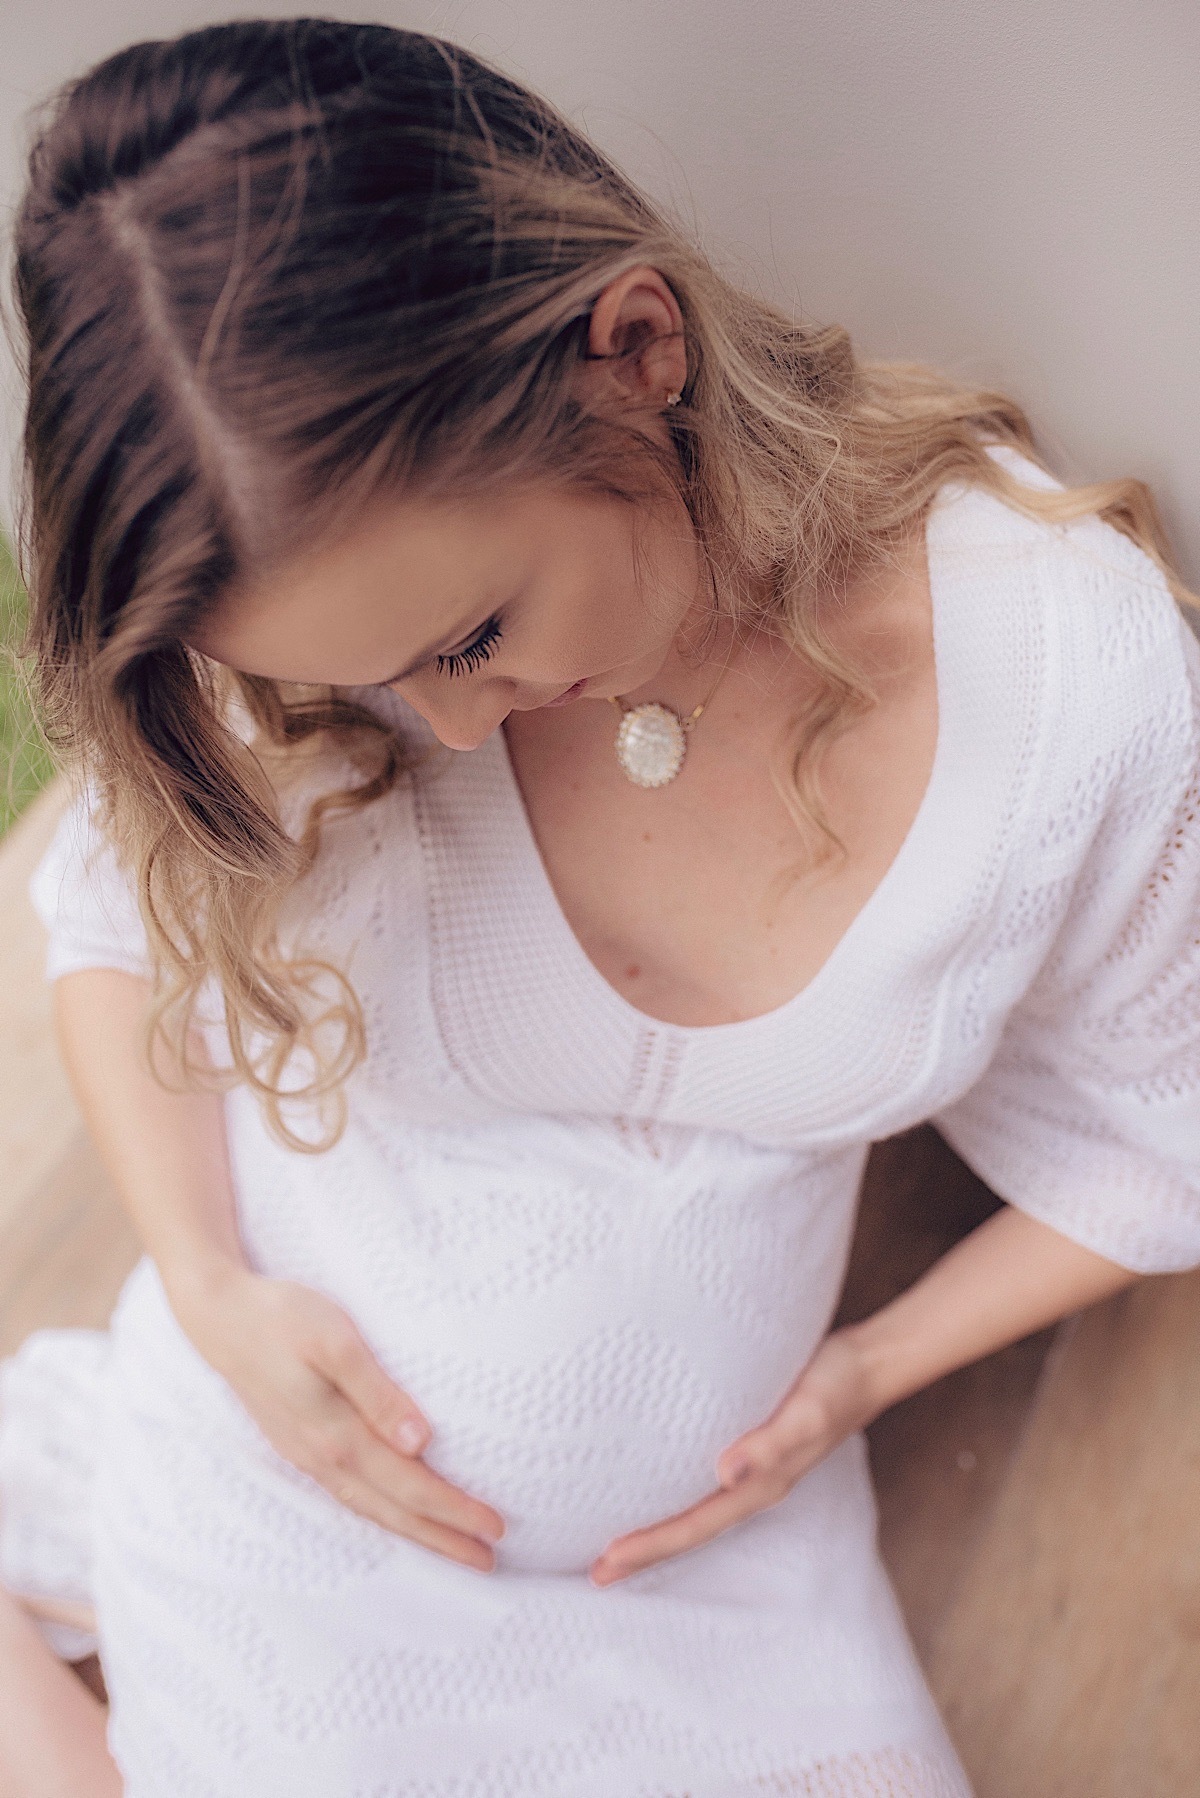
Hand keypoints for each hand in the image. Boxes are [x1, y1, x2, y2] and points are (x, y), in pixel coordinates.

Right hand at [167, 1261, 505, 1570]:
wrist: (218, 1316)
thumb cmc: (283, 1316)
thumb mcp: (335, 1339)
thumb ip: (377, 1391)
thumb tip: (419, 1442)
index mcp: (337, 1434)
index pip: (410, 1485)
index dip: (454, 1509)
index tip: (495, 1527)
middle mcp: (321, 1456)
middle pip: (393, 1510)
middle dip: (442, 1537)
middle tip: (489, 1560)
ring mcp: (305, 1455)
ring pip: (369, 1508)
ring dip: (413, 1531)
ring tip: (452, 1547)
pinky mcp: (297, 1444)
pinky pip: (348, 1494)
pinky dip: (380, 1513)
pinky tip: (393, 1513)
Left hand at [589, 1327, 877, 1586]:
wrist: (867, 1364)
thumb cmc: (836, 1384)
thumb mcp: (806, 1411)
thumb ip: (769, 1443)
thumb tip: (724, 1472)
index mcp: (761, 1486)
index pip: (693, 1525)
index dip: (649, 1545)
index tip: (606, 1560)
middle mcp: (752, 1485)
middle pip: (688, 1529)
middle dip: (642, 1552)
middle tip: (594, 1573)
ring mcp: (752, 1469)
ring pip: (693, 1511)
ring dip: (655, 1530)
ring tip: (615, 1544)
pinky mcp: (749, 1445)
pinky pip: (702, 1483)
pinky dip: (672, 1495)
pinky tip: (654, 1487)